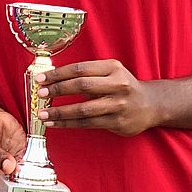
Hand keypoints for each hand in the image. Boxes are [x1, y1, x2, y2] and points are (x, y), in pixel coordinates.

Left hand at [40, 60, 165, 135]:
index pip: (80, 69)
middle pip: (82, 86)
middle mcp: (118, 84)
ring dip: (60, 112)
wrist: (151, 105)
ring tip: (42, 113)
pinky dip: (68, 123)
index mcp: (112, 68)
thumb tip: (52, 77)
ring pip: (83, 109)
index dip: (58, 73)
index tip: (40, 78)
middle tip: (41, 93)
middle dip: (58, 90)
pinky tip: (54, 123)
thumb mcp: (110, 72)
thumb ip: (86, 73)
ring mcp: (119, 104)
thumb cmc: (122, 86)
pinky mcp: (117, 122)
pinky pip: (87, 123)